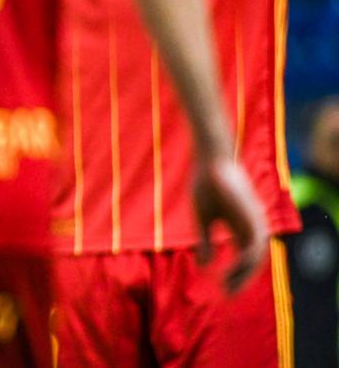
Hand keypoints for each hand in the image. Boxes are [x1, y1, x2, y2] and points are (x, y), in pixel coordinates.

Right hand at [192, 157, 268, 292]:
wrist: (210, 162)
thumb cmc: (205, 185)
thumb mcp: (203, 219)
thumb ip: (205, 242)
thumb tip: (204, 266)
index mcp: (241, 226)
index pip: (244, 258)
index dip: (234, 275)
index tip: (221, 288)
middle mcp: (251, 226)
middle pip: (252, 262)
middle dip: (240, 280)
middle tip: (227, 295)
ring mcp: (254, 222)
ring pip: (256, 258)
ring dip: (243, 275)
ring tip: (227, 287)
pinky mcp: (252, 218)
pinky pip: (253, 247)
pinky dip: (243, 262)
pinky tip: (228, 270)